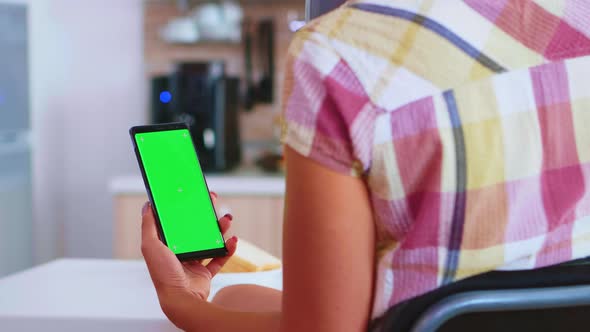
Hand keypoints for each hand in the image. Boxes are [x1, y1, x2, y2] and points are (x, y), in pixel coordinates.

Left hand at [140, 192, 237, 317]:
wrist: (180, 299)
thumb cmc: (163, 274)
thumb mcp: (150, 245)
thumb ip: (149, 225)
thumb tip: (148, 204)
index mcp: (166, 246)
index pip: (176, 223)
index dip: (184, 209)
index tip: (193, 196)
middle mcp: (179, 254)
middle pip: (195, 230)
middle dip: (205, 216)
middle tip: (212, 202)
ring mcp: (193, 264)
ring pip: (209, 242)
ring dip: (219, 230)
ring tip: (227, 220)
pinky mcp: (205, 273)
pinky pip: (220, 258)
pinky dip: (228, 249)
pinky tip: (233, 240)